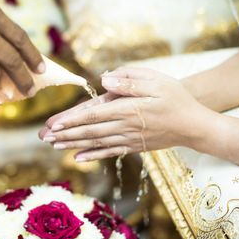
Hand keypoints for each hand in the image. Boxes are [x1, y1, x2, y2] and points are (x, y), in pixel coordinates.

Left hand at [39, 67, 213, 160]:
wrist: (194, 125)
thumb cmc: (176, 98)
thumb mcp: (157, 82)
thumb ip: (130, 81)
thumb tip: (104, 81)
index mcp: (128, 108)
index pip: (93, 114)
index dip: (71, 120)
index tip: (53, 124)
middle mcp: (125, 126)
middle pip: (89, 130)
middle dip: (65, 134)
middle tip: (43, 137)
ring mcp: (129, 139)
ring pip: (95, 142)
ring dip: (73, 143)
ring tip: (53, 145)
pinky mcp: (134, 146)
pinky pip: (109, 152)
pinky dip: (92, 155)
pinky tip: (78, 158)